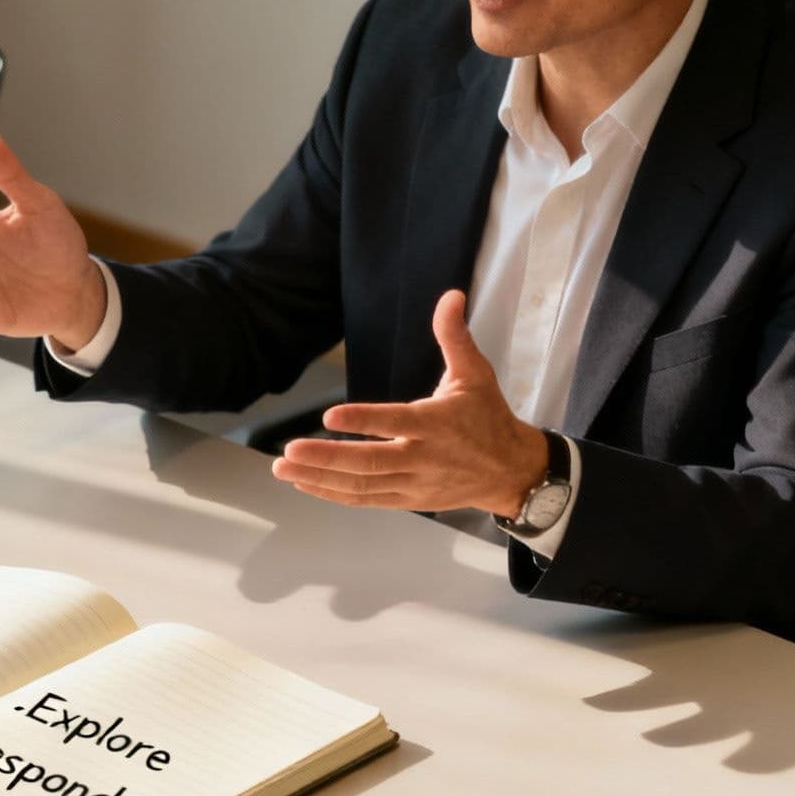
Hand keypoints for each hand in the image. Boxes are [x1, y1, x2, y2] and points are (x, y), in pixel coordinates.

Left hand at [271, 290, 548, 517]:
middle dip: (327, 457)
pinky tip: (305, 482)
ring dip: (319, 477)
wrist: (511, 471)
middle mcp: (423, 457)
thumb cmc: (487, 417)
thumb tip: (451, 295)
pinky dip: (333, 493)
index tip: (329, 415)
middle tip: (289, 450)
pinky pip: (365, 499)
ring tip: (283, 468)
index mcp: (437, 423)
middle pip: (370, 462)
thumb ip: (454, 337)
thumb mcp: (476, 374)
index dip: (363, 421)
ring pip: (362, 484)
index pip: (396, 422)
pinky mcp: (407, 500)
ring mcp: (414, 483)